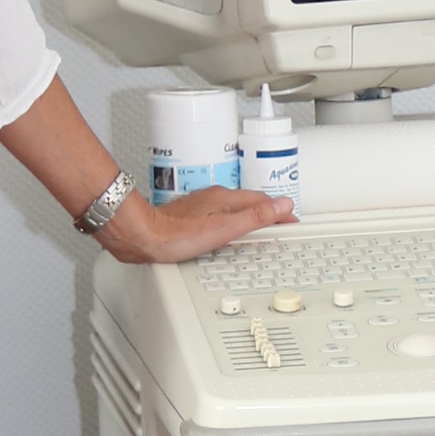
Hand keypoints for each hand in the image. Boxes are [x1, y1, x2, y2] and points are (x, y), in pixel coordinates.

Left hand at [103, 190, 297, 267]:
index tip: (291, 219)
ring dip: (250, 216)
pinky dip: (232, 222)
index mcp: (225, 198)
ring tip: (261, 225)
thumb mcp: (224, 228)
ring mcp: (201, 206)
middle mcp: (213, 198)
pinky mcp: (190, 217)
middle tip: (282, 222)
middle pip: (249, 202)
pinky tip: (228, 232)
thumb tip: (282, 204)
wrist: (142, 237)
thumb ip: (255, 216)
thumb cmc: (176, 235)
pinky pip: (220, 215)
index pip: (263, 201)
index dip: (280, 211)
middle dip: (268, 211)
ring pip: (234, 208)